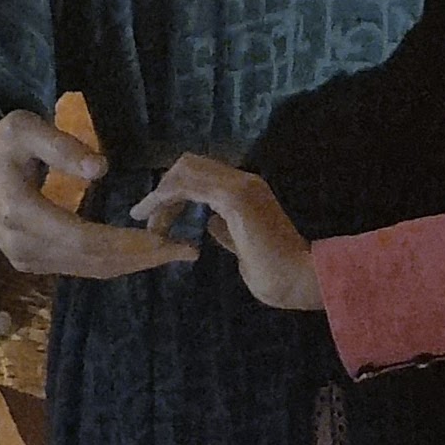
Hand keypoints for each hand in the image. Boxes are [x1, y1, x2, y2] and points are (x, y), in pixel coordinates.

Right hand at [0, 112, 193, 279]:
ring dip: (133, 264)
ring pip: (89, 270)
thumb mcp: (22, 129)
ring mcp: (28, 261)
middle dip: (142, 258)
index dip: (126, 242)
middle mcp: (25, 247)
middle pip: (92, 261)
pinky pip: (80, 268)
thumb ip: (61, 146)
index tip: (165, 239)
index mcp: (21, 213)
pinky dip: (114, 263)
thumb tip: (102, 169)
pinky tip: (142, 255)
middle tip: (186, 251)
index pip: (82, 237)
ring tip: (173, 254)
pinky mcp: (33, 265)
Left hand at [133, 156, 321, 311]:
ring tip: (144, 216)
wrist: (300, 278)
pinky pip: (191, 185)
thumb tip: (210, 224)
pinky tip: (155, 215)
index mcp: (246, 192)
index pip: (201, 176)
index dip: (175, 190)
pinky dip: (168, 197)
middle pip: (190, 165)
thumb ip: (227, 232)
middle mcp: (244, 181)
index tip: (157, 216)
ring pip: (187, 170)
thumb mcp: (243, 248)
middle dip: (163, 188)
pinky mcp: (235, 198)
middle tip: (145, 215)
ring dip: (161, 193)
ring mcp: (241, 186)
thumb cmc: (276, 273)